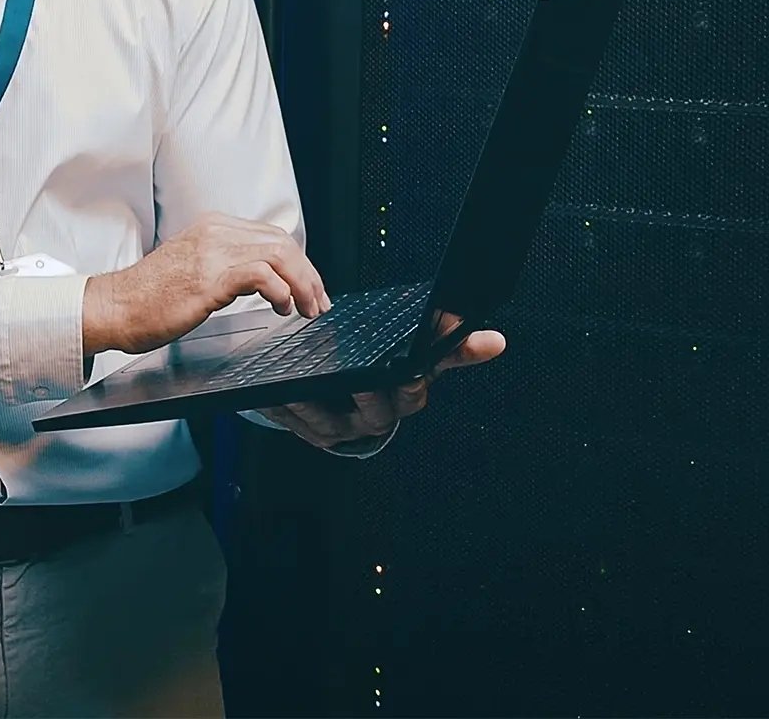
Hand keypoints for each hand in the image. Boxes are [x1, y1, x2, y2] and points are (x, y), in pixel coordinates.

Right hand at [82, 212, 327, 355]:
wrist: (114, 306)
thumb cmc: (149, 296)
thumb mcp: (194, 267)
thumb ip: (227, 264)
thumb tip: (266, 280)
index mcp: (214, 226)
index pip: (272, 236)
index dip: (300, 263)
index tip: (311, 288)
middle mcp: (216, 231)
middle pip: (282, 243)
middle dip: (309, 275)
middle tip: (317, 302)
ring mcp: (212, 252)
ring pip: (279, 255)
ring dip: (302, 284)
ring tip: (306, 308)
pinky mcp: (209, 277)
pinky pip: (261, 274)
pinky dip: (280, 290)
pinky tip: (280, 306)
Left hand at [260, 314, 506, 450]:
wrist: (349, 402)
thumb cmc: (385, 377)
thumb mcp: (417, 358)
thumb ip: (450, 346)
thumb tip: (495, 341)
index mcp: (402, 398)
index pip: (414, 391)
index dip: (413, 381)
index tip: (409, 369)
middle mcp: (374, 418)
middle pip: (374, 408)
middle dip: (367, 392)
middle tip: (358, 378)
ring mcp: (341, 426)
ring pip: (329, 417)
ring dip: (316, 402)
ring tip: (305, 384)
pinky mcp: (310, 428)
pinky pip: (294, 419)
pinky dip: (283, 405)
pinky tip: (273, 390)